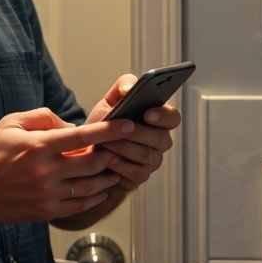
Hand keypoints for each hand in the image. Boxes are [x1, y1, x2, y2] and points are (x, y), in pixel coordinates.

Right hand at [0, 108, 121, 223]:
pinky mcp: (48, 211)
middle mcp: (46, 171)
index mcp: (39, 146)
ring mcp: (48, 194)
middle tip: (117, 149)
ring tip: (114, 170)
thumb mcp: (10, 124)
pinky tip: (100, 190)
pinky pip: (80, 205)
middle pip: (93, 163)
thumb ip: (42, 118)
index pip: (83, 136)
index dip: (109, 130)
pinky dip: (95, 197)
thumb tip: (71, 126)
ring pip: (91, 186)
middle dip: (110, 154)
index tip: (128, 125)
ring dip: (107, 177)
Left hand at [85, 73, 180, 191]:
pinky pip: (135, 172)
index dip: (163, 116)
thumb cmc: (104, 123)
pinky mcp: (141, 176)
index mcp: (158, 119)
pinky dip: (119, 164)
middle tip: (116, 128)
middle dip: (135, 133)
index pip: (173, 117)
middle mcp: (160, 140)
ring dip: (123, 147)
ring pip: (145, 154)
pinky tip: (107, 158)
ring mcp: (153, 160)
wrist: (89, 150)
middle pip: (159, 138)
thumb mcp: (110, 101)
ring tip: (105, 142)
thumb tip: (129, 89)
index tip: (147, 113)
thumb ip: (122, 86)